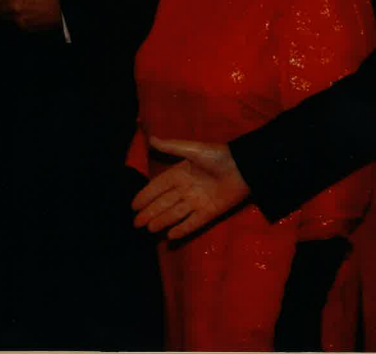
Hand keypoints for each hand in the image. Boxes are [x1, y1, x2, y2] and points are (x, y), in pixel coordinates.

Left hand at [0, 0, 61, 31]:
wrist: (62, 5)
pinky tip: (25, 13)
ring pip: (2, 17)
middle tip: (1, 1)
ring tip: (16, 6)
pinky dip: (15, 19)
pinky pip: (13, 23)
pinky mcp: (23, 27)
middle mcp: (13, 6)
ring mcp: (18, 19)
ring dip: (5, 13)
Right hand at [132, 137, 249, 238]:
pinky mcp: (209, 212)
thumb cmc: (217, 156)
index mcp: (181, 173)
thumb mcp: (192, 149)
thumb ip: (171, 147)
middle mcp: (186, 189)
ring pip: (175, 214)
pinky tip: (169, 237)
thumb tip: (150, 138)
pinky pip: (193, 223)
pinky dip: (182, 229)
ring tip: (149, 229)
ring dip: (162, 221)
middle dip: (150, 212)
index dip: (146, 195)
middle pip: (164, 202)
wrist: (243, 167)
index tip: (133, 205)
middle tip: (136, 223)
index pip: (159, 186)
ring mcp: (197, 202)